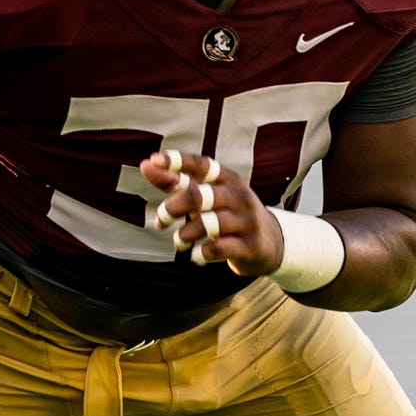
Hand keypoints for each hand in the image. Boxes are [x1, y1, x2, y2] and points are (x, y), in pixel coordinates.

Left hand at [140, 150, 283, 277]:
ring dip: (185, 235)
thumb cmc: (227, 214)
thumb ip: (175, 182)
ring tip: (179, 242)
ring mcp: (247, 220)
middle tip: (160, 222)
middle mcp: (239, 195)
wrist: (270, 243)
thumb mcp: (206, 196)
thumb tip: (145, 164)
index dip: (178, 161)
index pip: (202, 164)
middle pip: (199, 196)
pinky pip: (219, 248)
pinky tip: (195, 255)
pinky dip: (201, 253)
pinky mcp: (251, 245)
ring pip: (209, 224)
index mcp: (227, 179)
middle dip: (173, 208)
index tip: (154, 160)